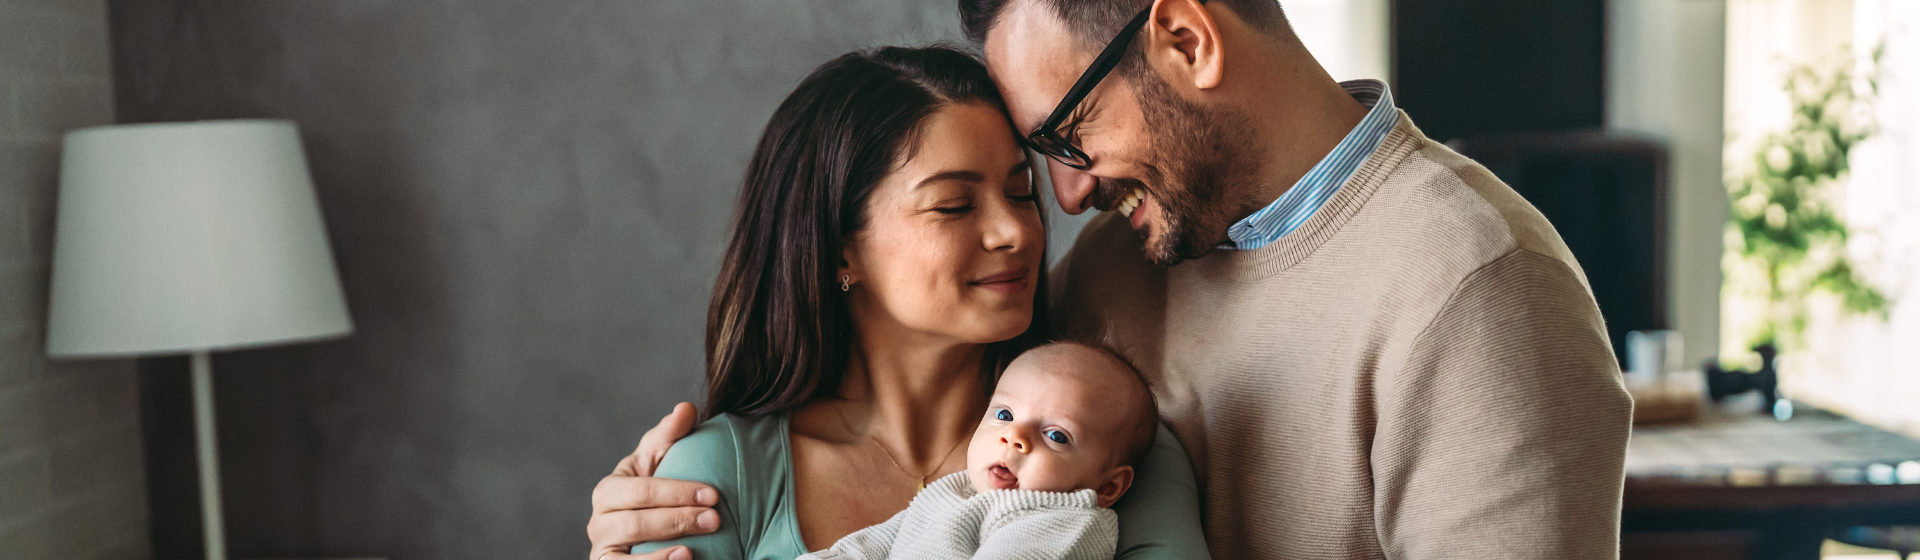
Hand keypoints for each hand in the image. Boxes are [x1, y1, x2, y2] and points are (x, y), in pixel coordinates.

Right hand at [588, 402, 720, 559]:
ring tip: (692, 551)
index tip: (713, 494)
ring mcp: (603, 552)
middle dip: (677, 520)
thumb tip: (686, 408)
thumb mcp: (659, 461)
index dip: (677, 493)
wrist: (644, 532)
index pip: (641, 491)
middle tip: (715, 520)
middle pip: (635, 523)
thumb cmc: (654, 491)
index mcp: (608, 491)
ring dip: (661, 555)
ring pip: (625, 557)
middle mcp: (599, 523)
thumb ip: (670, 434)